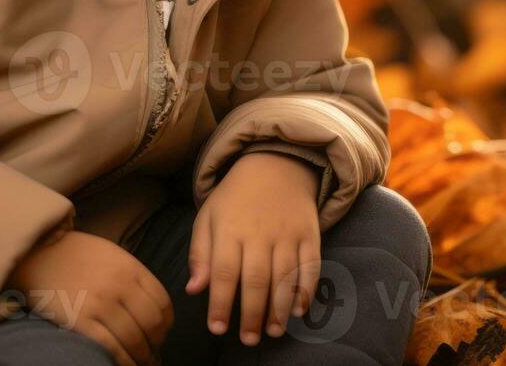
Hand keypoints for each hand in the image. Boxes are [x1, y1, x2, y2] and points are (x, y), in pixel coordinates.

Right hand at [6, 228, 173, 365]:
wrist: (37, 253)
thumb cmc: (75, 255)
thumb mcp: (111, 255)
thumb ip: (133, 277)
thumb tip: (154, 310)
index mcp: (130, 267)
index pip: (162, 304)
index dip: (166, 325)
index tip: (161, 335)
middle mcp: (119, 285)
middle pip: (152, 325)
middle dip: (156, 344)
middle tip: (152, 353)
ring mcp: (100, 304)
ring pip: (134, 340)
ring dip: (142, 358)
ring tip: (140, 363)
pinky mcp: (81, 321)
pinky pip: (111, 349)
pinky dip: (123, 362)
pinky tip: (125, 365)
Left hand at [186, 151, 321, 345]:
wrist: (275, 165)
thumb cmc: (235, 199)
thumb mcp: (208, 217)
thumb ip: (200, 254)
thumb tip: (194, 290)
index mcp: (229, 228)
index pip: (224, 271)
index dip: (220, 303)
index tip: (217, 328)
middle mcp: (259, 232)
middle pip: (256, 278)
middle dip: (252, 313)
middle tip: (248, 339)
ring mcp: (287, 233)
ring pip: (285, 277)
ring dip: (279, 309)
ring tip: (272, 331)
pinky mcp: (310, 234)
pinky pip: (311, 267)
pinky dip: (305, 291)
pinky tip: (297, 311)